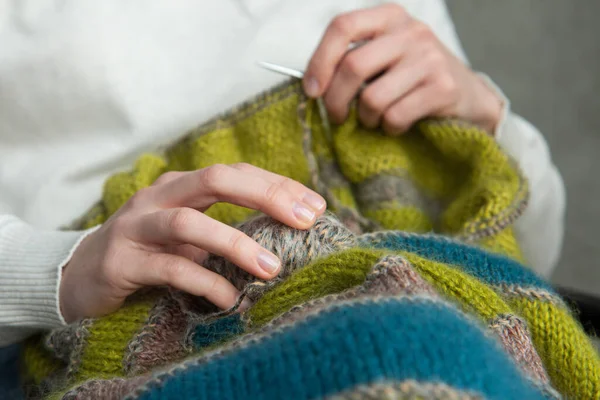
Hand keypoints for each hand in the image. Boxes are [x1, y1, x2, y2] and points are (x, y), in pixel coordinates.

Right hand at [59, 163, 325, 322]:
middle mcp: (158, 197)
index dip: (277, 185)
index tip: (315, 206)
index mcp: (180, 186)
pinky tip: (230, 298)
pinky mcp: (122, 262)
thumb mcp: (188, 234)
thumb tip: (282, 236)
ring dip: (235, 243)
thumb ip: (223, 229)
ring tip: (271, 268)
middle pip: (216, 180)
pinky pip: (170, 269)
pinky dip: (205, 282)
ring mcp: (137, 227)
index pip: (235, 173)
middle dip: (266, 195)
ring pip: (190, 223)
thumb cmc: (147, 252)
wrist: (80, 275)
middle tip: (305, 220)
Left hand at [303, 3, 502, 133]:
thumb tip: (311, 86)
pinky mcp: (443, 88)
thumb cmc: (414, 79)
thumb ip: (353, 60)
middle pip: (353, 66)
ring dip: (365, 119)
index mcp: (390, 17)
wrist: (469, 97)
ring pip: (372, 98)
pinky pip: (395, 116)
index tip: (311, 90)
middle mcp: (411, 32)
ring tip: (374, 120)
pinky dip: (388, 128)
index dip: (319, 60)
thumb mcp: (386, 56)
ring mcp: (430, 58)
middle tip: (336, 117)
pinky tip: (396, 124)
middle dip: (335, 101)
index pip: (342, 26)